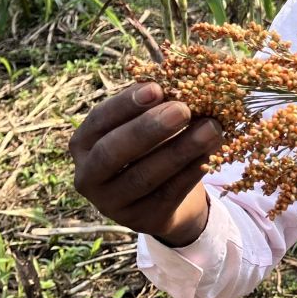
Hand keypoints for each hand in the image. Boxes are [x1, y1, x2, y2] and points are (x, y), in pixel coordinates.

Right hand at [69, 82, 222, 246]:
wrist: (163, 197)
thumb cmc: (150, 147)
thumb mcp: (143, 125)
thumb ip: (153, 105)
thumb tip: (178, 77)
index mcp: (84, 144)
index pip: (99, 121)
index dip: (125, 104)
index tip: (156, 88)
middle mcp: (89, 176)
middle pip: (113, 152)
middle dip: (148, 129)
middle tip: (183, 109)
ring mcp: (113, 204)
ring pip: (144, 175)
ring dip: (180, 149)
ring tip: (211, 127)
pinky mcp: (142, 220)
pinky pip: (169, 193)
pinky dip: (193, 170)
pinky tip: (213, 151)